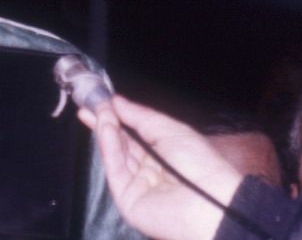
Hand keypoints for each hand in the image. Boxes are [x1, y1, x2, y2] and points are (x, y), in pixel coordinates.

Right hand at [77, 95, 244, 239]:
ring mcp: (138, 185)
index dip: (120, 117)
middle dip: (108, 123)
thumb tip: (117, 102)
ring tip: (99, 112)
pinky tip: (105, 128)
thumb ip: (141, 116)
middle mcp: (151, 170)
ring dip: (107, 132)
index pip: (136, 134)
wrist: (208, 201)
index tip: (104, 101)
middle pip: (123, 144)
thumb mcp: (172, 129)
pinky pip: (115, 170)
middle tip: (94, 104)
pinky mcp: (126, 198)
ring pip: (117, 155)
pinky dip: (108, 148)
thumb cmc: (201, 165)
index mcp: (166, 154)